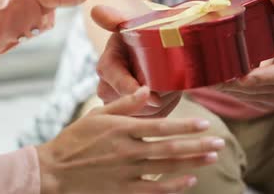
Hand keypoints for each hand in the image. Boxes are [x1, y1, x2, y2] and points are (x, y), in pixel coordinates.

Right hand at [36, 87, 224, 193]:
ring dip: (192, 162)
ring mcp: (127, 173)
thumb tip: (148, 89)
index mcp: (122, 129)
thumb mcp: (97, 115)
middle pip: (170, 149)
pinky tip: (189, 180)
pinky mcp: (123, 191)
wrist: (54, 171)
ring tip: (211, 157)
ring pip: (166, 168)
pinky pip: (154, 190)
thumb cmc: (75, 140)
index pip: (161, 127)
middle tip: (219, 142)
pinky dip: (173, 186)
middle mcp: (128, 151)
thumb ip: (124, 103)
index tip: (204, 122)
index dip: (185, 126)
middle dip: (197, 145)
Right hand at [91, 5, 182, 116]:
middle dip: (154, 100)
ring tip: (175, 90)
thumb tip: (96, 10)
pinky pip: (148, 120)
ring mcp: (120, 104)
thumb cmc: (136, 34)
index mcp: (106, 67)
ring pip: (143, 114)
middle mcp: (108, 88)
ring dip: (162, 105)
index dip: (134, 92)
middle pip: (132, 105)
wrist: (144, 46)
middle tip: (175, 89)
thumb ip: (114, 19)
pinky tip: (171, 97)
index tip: (154, 96)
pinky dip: (163, 111)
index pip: (118, 83)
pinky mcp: (132, 114)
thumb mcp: (127, 25)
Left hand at [212, 0, 273, 112]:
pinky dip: (231, 94)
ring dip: (231, 91)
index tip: (240, 77)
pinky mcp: (267, 101)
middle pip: (261, 89)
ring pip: (252, 97)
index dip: (261, 78)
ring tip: (209, 79)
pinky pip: (248, 101)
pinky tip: (215, 84)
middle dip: (237, 85)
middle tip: (212, 77)